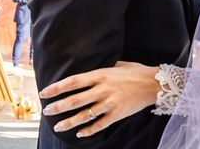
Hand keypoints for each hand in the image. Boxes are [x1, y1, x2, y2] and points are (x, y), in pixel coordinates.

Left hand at [40, 61, 159, 137]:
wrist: (154, 84)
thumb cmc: (136, 71)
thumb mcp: (117, 65)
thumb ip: (102, 70)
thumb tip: (89, 72)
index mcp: (101, 75)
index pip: (73, 82)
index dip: (57, 88)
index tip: (44, 93)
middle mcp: (103, 89)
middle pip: (74, 100)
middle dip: (58, 107)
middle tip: (46, 112)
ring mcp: (109, 103)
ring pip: (84, 115)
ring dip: (69, 122)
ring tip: (58, 127)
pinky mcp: (117, 114)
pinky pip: (99, 125)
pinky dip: (88, 130)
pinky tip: (79, 134)